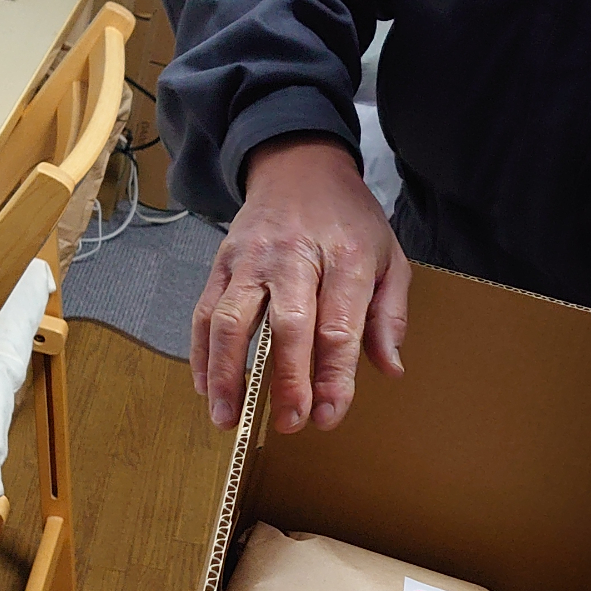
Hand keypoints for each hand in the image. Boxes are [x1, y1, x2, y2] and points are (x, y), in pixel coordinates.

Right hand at [192, 135, 409, 433]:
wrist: (299, 166)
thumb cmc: (348, 220)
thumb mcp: (388, 258)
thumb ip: (390, 315)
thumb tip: (389, 368)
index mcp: (345, 257)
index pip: (338, 325)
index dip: (334, 375)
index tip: (330, 415)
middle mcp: (293, 257)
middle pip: (286, 326)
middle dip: (286, 380)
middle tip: (291, 423)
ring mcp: (251, 260)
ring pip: (231, 320)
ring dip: (227, 374)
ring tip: (230, 419)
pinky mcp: (222, 264)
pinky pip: (204, 312)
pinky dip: (201, 354)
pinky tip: (207, 388)